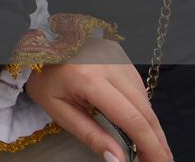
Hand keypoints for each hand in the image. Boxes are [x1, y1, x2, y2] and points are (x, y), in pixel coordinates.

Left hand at [25, 38, 170, 160]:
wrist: (37, 43)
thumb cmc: (44, 77)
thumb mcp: (58, 110)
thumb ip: (90, 135)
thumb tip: (119, 159)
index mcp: (88, 78)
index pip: (130, 118)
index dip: (149, 145)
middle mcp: (109, 64)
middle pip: (145, 110)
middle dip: (156, 141)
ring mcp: (118, 57)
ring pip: (145, 99)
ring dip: (152, 127)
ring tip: (152, 149)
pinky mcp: (122, 56)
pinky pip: (138, 88)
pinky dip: (142, 109)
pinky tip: (139, 124)